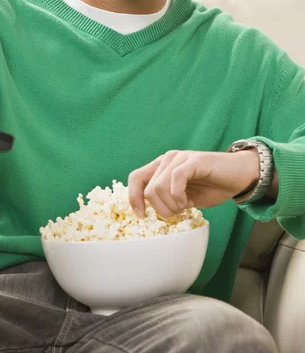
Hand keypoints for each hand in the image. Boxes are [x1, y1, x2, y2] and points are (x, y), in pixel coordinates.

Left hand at [128, 149, 259, 218]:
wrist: (240, 175)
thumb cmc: (213, 186)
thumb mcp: (184, 197)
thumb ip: (166, 199)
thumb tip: (148, 212)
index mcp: (161, 167)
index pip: (135, 178)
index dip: (133, 199)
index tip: (142, 216)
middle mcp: (167, 159)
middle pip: (148, 190)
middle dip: (161, 209)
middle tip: (178, 211)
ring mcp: (180, 158)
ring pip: (158, 187)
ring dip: (171, 205)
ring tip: (186, 205)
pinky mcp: (194, 161)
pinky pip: (176, 178)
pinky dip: (178, 196)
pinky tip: (188, 201)